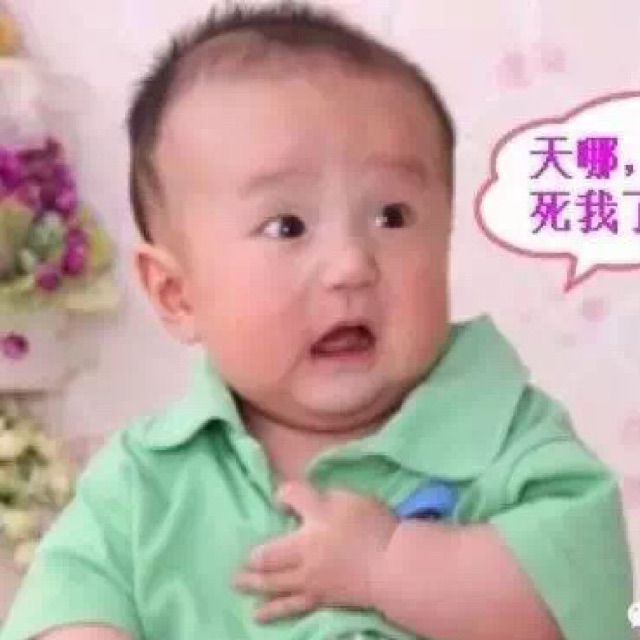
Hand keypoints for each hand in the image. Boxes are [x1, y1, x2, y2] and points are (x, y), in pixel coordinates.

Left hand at [233, 480, 398, 622]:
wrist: (395, 566)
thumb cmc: (374, 527)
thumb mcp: (352, 498)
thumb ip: (325, 496)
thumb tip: (304, 501)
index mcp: (316, 517)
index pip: (291, 498)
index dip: (283, 496)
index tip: (283, 500)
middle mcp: (305, 550)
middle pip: (269, 553)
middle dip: (253, 557)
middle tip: (240, 562)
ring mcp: (310, 578)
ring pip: (273, 583)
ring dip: (253, 584)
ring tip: (238, 584)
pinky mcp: (320, 598)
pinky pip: (291, 606)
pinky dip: (272, 611)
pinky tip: (258, 616)